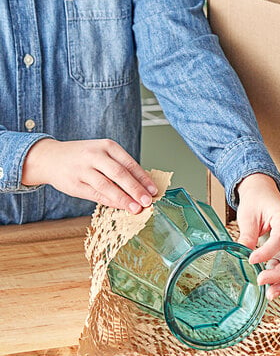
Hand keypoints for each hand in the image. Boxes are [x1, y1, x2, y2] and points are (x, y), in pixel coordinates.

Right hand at [22, 138, 157, 212]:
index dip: (143, 179)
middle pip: (120, 174)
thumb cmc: (83, 157)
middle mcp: (95, 156)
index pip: (129, 164)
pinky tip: (120, 207)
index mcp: (107, 146)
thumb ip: (120, 167)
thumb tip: (142, 187)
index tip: (153, 191)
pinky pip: (96, 195)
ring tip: (136, 208)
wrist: (50, 158)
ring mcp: (83, 170)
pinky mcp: (75, 184)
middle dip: (136, 189)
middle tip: (147, 201)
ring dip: (124, 199)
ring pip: (107, 186)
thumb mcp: (103, 153)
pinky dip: (110, 202)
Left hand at [236, 173, 279, 299]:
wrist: (264, 195)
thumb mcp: (248, 215)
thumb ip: (247, 235)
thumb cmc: (257, 202)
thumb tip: (240, 253)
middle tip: (261, 281)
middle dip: (279, 274)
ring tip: (269, 295)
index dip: (267, 252)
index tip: (252, 260)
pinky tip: (270, 287)